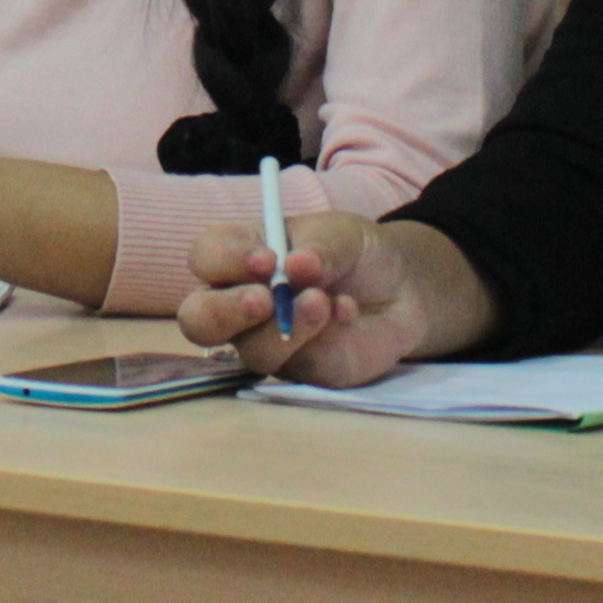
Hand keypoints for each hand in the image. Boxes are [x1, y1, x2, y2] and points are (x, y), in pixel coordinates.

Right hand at [171, 210, 432, 384]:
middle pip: (199, 319)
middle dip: (225, 310)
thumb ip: (321, 247)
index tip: (266, 260)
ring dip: (285, 326)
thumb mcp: (343, 233)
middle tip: (267, 299)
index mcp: (240, 255)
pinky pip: (297, 364)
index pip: (206, 258)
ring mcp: (266, 340)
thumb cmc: (354, 252)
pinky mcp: (299, 369)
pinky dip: (322, 336)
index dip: (226, 260)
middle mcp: (240, 301)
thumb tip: (296, 266)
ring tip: (324, 303)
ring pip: (248, 350)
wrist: (403, 288)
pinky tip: (348, 312)